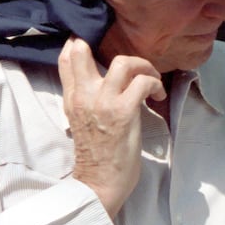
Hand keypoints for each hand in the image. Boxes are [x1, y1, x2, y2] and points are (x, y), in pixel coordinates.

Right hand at [57, 36, 164, 215]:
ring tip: (150, 80)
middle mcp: (83, 95)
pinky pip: (143, 83)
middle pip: (83, 50)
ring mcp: (103, 102)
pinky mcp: (123, 112)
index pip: (66, 58)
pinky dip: (155, 84)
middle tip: (133, 63)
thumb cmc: (97, 155)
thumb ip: (87, 98)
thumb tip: (105, 80)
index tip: (102, 43)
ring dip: (143, 66)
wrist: (99, 183)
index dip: (80, 41)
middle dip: (112, 45)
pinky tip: (158, 95)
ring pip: (122, 62)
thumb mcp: (82, 120)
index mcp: (72, 98)